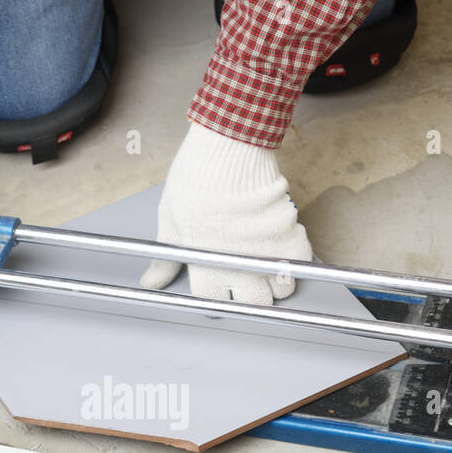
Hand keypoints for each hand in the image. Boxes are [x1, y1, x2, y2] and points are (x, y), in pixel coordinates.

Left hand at [139, 121, 312, 304]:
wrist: (228, 149)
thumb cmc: (194, 180)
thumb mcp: (170, 221)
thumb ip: (166, 259)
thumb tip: (151, 283)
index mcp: (205, 267)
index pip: (214, 303)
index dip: (217, 294)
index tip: (219, 283)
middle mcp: (238, 267)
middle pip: (254, 303)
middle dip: (251, 294)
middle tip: (246, 275)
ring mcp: (267, 253)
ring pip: (281, 289)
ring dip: (276, 280)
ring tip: (265, 261)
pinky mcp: (290, 235)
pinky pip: (300, 263)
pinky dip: (295, 259)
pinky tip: (281, 245)